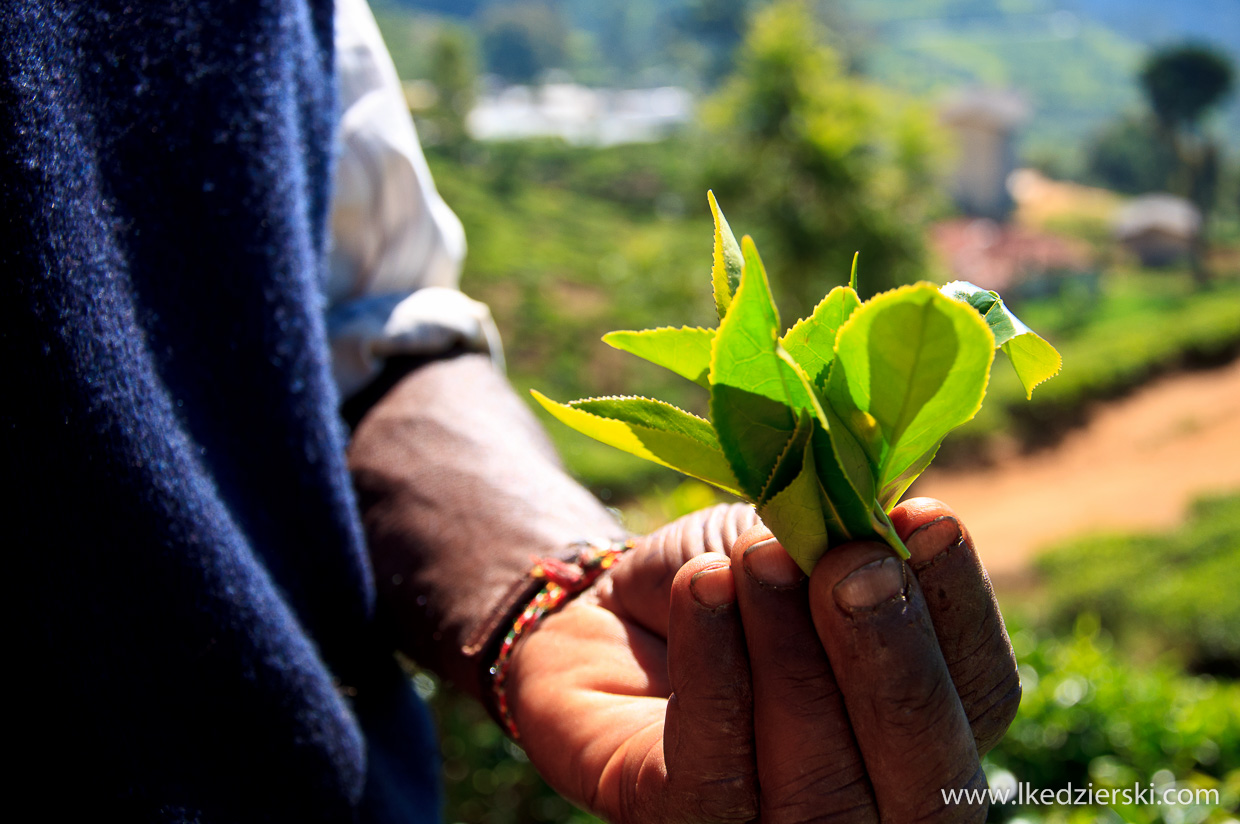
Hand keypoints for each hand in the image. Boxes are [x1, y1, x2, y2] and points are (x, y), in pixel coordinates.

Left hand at [505, 498, 1020, 822]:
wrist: (601, 613)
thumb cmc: (719, 581)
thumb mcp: (790, 539)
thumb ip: (845, 543)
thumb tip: (890, 525)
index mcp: (923, 723)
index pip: (984, 693)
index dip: (959, 608)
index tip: (923, 516)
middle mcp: (869, 797)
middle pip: (927, 777)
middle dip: (891, 657)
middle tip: (850, 562)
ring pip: (821, 790)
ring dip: (792, 658)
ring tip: (757, 558)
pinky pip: (714, 774)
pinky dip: (714, 673)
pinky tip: (702, 589)